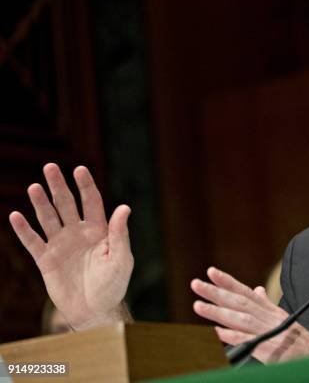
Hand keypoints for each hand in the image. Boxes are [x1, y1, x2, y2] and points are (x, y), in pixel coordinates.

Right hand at [9, 163, 133, 329]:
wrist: (94, 310)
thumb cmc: (113, 285)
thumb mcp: (120, 258)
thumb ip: (120, 233)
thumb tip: (124, 207)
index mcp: (99, 230)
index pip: (91, 202)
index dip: (85, 185)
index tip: (79, 169)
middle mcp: (78, 233)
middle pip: (66, 204)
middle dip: (58, 186)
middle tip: (50, 167)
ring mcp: (61, 245)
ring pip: (48, 218)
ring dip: (40, 203)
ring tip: (34, 187)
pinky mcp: (46, 260)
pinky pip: (33, 242)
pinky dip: (24, 230)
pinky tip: (15, 216)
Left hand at [191, 267, 308, 363]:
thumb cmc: (299, 340)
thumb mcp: (284, 317)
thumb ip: (267, 304)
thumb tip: (257, 289)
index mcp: (269, 310)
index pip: (245, 291)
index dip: (227, 281)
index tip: (210, 272)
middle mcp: (268, 317)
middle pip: (239, 301)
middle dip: (216, 292)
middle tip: (196, 284)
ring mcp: (269, 332)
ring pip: (240, 318)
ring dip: (218, 312)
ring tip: (199, 306)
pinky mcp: (270, 350)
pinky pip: (248, 341)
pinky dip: (232, 336)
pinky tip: (217, 333)